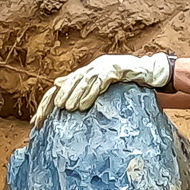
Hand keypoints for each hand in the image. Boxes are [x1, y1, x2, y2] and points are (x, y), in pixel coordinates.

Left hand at [31, 53, 174, 126]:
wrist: (152, 75)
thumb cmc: (128, 86)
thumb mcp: (104, 91)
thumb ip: (84, 92)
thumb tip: (60, 93)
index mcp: (86, 74)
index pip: (61, 88)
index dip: (47, 104)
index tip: (37, 122)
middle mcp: (92, 68)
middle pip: (68, 84)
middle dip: (56, 99)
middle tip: (47, 115)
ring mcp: (103, 67)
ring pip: (82, 81)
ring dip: (72, 95)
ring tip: (64, 109)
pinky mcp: (115, 70)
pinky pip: (99, 82)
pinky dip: (90, 93)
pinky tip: (83, 105)